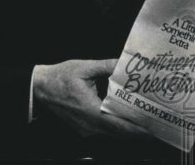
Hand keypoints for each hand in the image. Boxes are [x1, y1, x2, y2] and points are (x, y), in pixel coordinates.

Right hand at [33, 59, 148, 137]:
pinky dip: (117, 126)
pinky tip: (127, 118)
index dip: (137, 129)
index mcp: (91, 110)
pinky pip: (104, 130)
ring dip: (128, 129)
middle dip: (138, 130)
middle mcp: (89, 125)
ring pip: (112, 132)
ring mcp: (86, 129)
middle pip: (119, 132)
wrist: (38, 88)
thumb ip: (107, 66)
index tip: (152, 128)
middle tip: (156, 124)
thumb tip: (125, 62)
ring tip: (146, 121)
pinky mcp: (83, 128)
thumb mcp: (84, 67)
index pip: (119, 125)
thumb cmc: (60, 77)